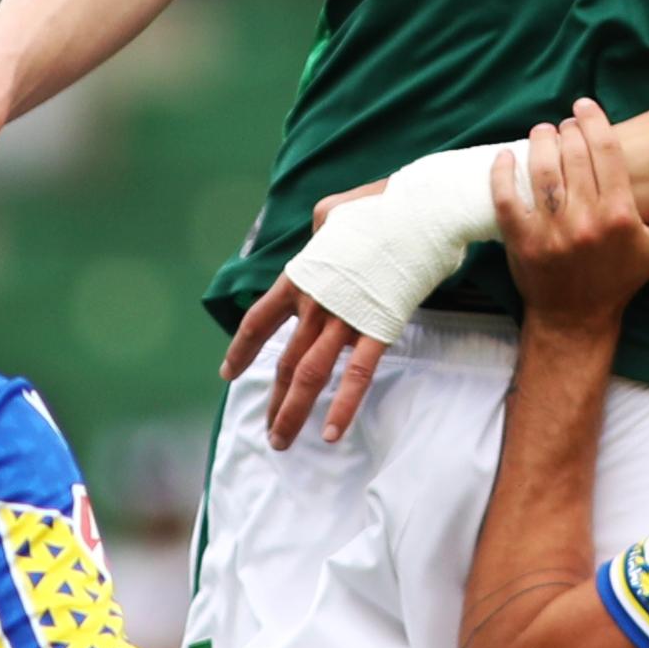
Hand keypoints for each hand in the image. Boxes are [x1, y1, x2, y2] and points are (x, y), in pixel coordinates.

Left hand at [224, 182, 388, 451]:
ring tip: (283, 442)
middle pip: (285, 361)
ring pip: (310, 374)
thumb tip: (318, 233)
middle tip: (269, 433)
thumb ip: (319, 230)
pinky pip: (357, 375)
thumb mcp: (335, 211)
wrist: (419, 211)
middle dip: (275, 401)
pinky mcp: (378, 328)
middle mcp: (316, 302)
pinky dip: (343, 406)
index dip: (242, 350)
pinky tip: (331, 433)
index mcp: (301, 276)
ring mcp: (344, 317)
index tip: (229, 374)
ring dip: (294, 412)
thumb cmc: (381, 206)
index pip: (259, 320)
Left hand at [494, 101, 648, 328]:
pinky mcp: (521, 240)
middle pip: (573, 155)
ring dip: (540, 142)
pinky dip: (502, 172)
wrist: (576, 318)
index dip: (594, 121)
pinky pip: (505, 198)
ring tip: (543, 133)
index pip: (606, 152)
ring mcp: (550, 230)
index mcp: (619, 215)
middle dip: (568, 130)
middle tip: (566, 124)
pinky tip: (506, 155)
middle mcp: (585, 220)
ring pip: (542, 170)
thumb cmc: (622, 278)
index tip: (584, 106)